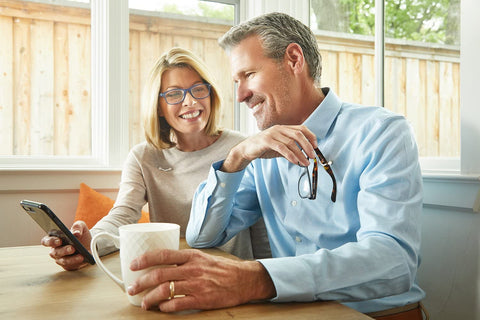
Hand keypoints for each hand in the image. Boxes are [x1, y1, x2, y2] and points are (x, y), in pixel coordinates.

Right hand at [41, 220, 91, 270]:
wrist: (91, 244)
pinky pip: (70, 265)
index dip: (50, 241)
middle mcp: (55, 249)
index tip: (59, 240)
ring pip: (62, 260)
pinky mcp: (68, 265)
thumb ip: (77, 226)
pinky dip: (76, 261)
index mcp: (55, 238)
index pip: (46, 241)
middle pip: (55, 252)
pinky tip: (82, 258)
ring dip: (71, 258)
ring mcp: (61, 258)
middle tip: (72, 248)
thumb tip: (76, 233)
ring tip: (80, 255)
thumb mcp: (81, 226)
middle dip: (64, 250)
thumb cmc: (81, 234)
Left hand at [127, 249, 275, 311]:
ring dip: (150, 298)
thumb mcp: (203, 258)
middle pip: (159, 275)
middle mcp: (192, 269)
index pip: (162, 255)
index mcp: (191, 256)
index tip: (133, 265)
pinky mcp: (202, 299)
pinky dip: (166, 307)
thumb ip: (184, 261)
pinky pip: (177, 304)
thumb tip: (163, 265)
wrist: (244, 280)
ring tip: (145, 303)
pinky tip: (163, 308)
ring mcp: (196, 285)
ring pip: (165, 291)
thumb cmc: (222, 269)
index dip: (144, 260)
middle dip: (141, 283)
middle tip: (132, 288)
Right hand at [222, 125, 317, 171]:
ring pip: (291, 143)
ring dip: (300, 154)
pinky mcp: (266, 141)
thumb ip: (291, 149)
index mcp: (283, 128)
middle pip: (298, 134)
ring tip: (305, 163)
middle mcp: (279, 128)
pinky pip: (282, 148)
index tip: (316, 147)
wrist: (246, 149)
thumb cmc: (264, 148)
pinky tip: (295, 161)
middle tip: (312, 156)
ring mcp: (272, 134)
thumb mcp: (280, 147)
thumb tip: (305, 156)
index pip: (301, 129)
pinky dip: (290, 155)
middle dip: (308, 146)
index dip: (311, 137)